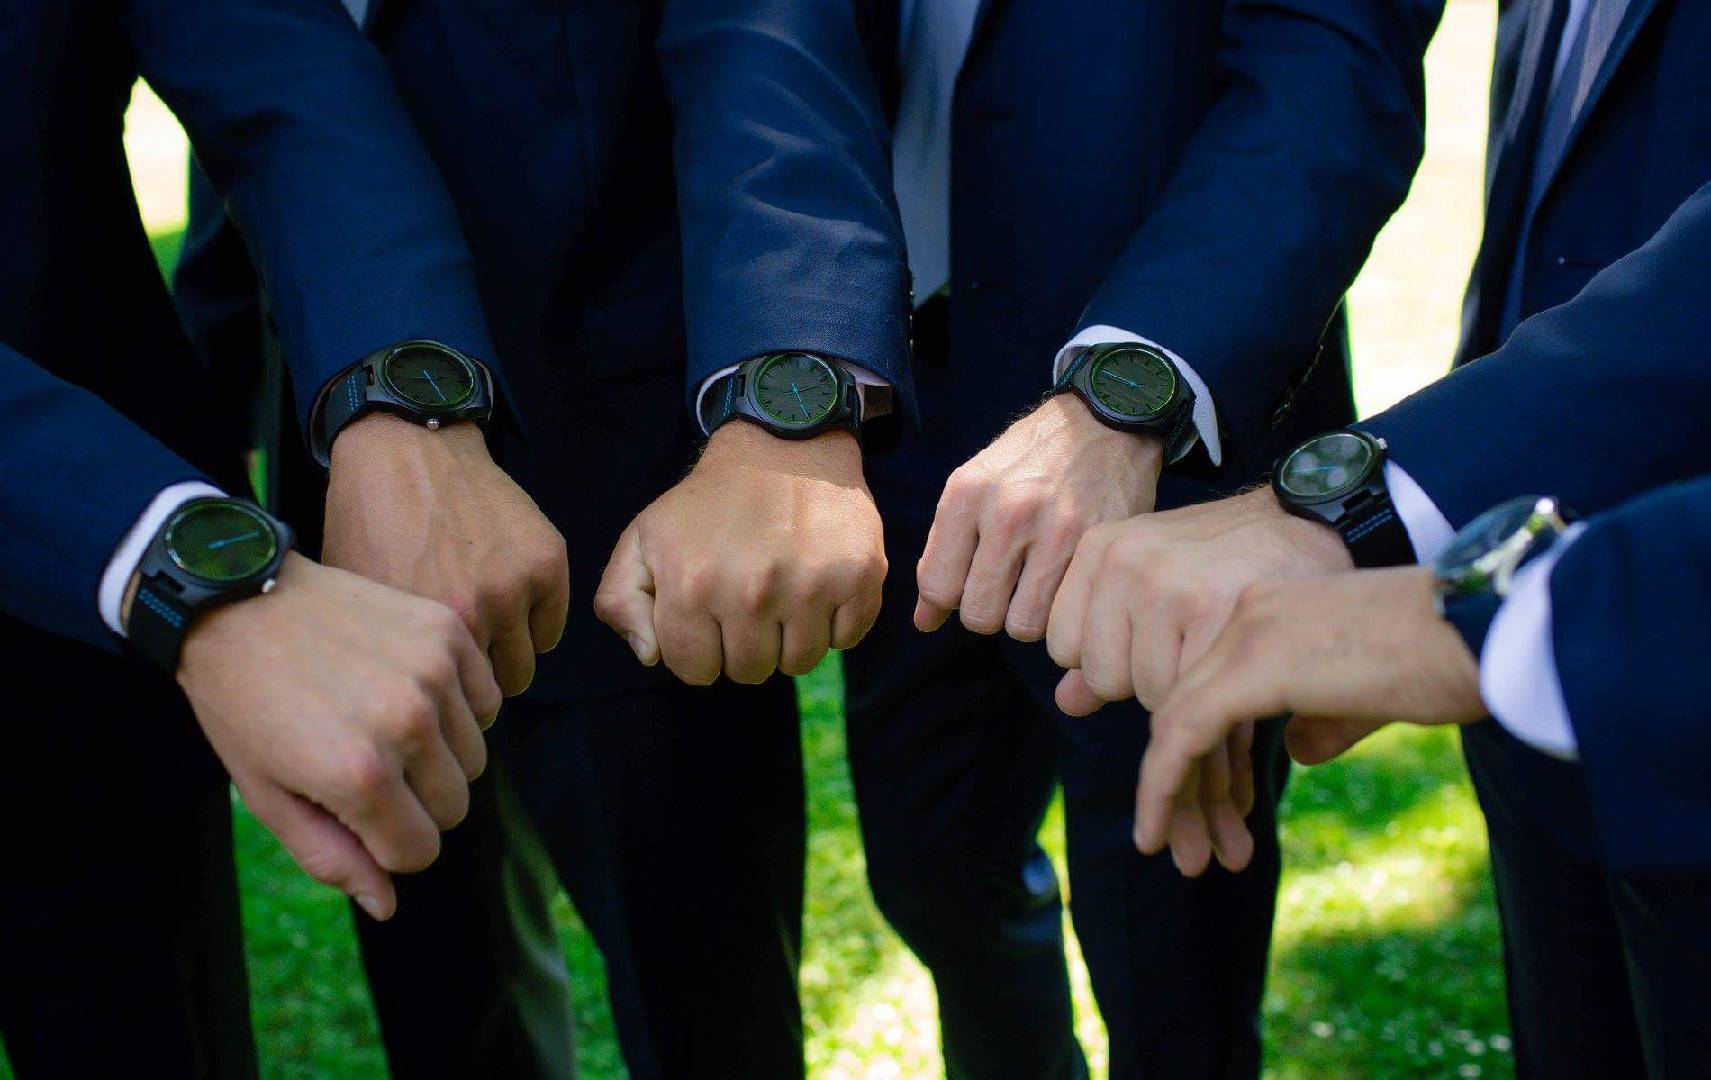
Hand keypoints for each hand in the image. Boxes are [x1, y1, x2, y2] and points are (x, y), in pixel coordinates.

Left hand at [173, 553, 502, 919]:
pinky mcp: (446, 632)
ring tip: (384, 725)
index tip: (354, 814)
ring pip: (475, 756)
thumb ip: (331, 858)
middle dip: (415, 803)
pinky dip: (460, 707)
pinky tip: (411, 692)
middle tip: (368, 768)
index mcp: (358, 774)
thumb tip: (389, 904)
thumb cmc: (244, 706)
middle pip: (454, 806)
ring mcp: (433, 671)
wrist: (237, 603)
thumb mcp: (269, 796)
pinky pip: (488, 698)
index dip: (387, 845)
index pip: (420, 851)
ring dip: (439, 754)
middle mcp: (407, 722)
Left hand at [324, 414, 568, 696]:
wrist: (406, 449)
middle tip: (460, 658)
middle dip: (477, 683)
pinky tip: (506, 604)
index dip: (444, 700)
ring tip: (481, 631)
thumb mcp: (356, 600)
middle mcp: (475, 612)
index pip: (451, 706)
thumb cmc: (367, 522)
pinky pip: (552, 626)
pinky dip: (533, 624)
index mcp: (420, 630)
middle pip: (493, 692)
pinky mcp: (546, 560)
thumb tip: (413, 703)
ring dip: (505, 655)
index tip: (438, 690)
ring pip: (525, 663)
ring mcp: (516, 583)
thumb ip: (389, 658)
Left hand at [594, 421, 884, 684]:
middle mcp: (752, 593)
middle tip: (749, 603)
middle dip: (745, 646)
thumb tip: (651, 655)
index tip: (710, 617)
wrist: (782, 444)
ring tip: (784, 592)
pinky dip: (836, 621)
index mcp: (692, 588)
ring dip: (791, 638)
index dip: (700, 649)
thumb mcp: (644, 538)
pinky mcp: (859, 577)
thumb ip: (621, 601)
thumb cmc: (708, 502)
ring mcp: (810, 587)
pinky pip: (847, 638)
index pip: (696, 671)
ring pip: (801, 662)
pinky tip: (819, 583)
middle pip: (751, 671)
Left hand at [916, 393, 1163, 639]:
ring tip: (1039, 586)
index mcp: (967, 495)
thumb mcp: (975, 487)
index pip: (937, 587)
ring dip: (1029, 615)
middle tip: (1008, 588)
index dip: (951, 597)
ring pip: (1024, 625)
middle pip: (979, 615)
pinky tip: (1068, 581)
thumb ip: (943, 552)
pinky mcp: (1097, 547)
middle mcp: (1007, 513)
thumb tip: (923, 621)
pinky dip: (1064, 609)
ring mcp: (1055, 531)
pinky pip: (1065, 612)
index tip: (971, 582)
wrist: (1105, 421)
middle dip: (991, 611)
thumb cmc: (1032, 458)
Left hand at [1047, 486, 1351, 714]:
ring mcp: (1164, 583)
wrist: (1314, 520)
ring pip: (1147, 690)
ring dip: (1188, 686)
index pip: (1064, 647)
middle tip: (1195, 637)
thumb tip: (1067, 702)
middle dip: (1148, 676)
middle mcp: (1125, 559)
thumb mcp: (1153, 579)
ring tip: (1220, 641)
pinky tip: (1238, 657)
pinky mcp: (1210, 610)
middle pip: (1103, 675)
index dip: (1111, 657)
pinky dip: (1214, 691)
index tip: (1155, 633)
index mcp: (1101, 546)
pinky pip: (1188, 691)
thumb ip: (1104, 639)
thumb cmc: (1228, 557)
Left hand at [1136, 568, 1485, 875]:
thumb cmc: (1460, 658)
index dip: (1208, 755)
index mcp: (1277, 606)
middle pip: (1188, 704)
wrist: (1492, 627)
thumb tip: (1299, 748)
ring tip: (1169, 852)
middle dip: (1183, 781)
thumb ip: (1329, 714)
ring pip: (1177, 722)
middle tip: (1176, 844)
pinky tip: (1155, 829)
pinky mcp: (1251, 665)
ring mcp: (1247, 631)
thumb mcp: (1377, 692)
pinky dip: (1163, 784)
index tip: (1214, 809)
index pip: (1215, 685)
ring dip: (1171, 793)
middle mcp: (1251, 609)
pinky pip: (1181, 733)